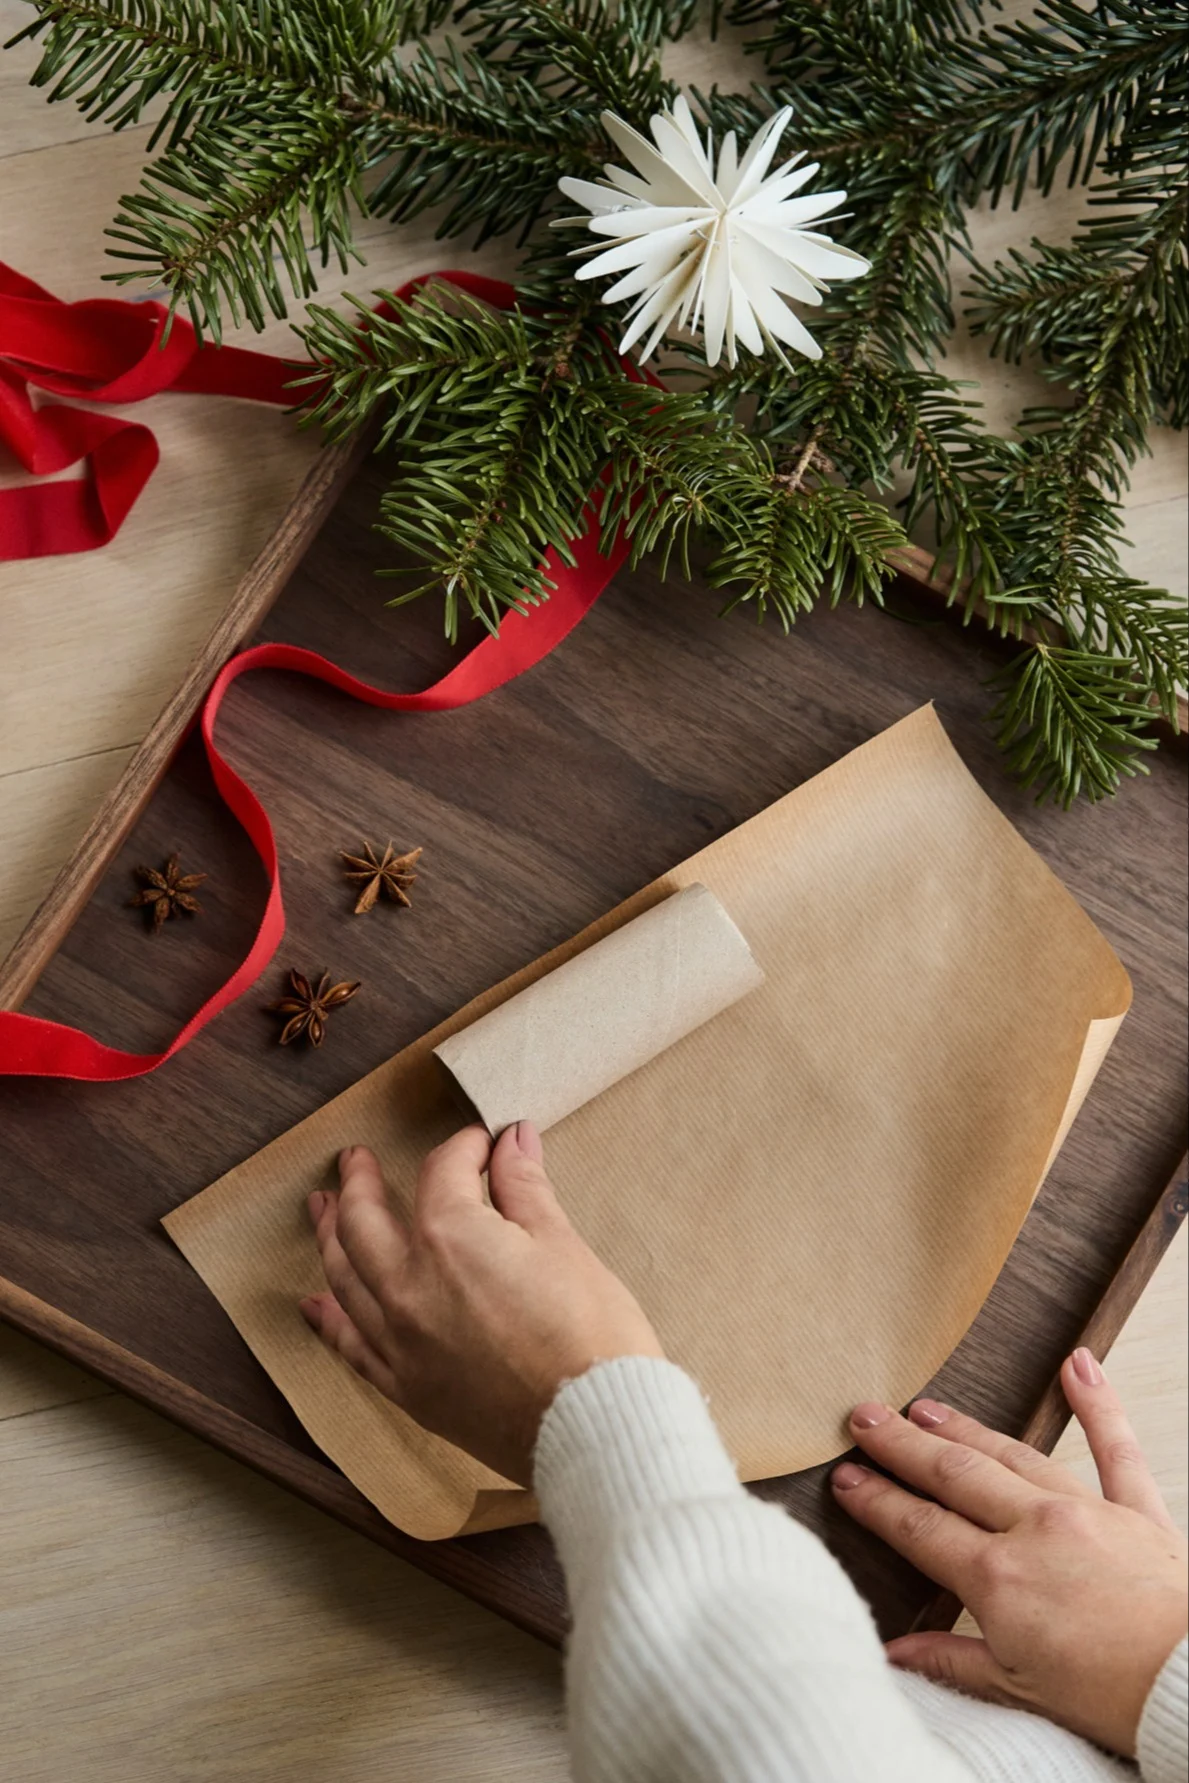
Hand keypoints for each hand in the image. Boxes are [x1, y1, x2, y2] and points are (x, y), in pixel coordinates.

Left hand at [299, 1122, 662, 1485]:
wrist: (593, 1426)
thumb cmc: (590, 1336)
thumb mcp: (563, 1245)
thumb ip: (525, 1189)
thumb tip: (512, 1140)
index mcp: (451, 1236)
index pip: (443, 1172)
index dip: (465, 1148)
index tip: (484, 1144)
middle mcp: (409, 1285)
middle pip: (364, 1220)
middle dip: (359, 1182)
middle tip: (354, 1160)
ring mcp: (400, 1341)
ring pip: (344, 1278)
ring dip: (329, 1237)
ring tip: (322, 1211)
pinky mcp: (407, 1388)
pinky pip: (351, 1346)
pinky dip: (329, 1320)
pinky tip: (315, 1304)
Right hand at [831, 1350, 1187, 1756]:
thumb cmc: (1113, 1698)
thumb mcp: (1018, 1691)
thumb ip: (951, 1661)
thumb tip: (893, 1652)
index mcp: (998, 1578)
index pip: (919, 1527)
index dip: (877, 1500)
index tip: (845, 1477)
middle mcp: (1034, 1530)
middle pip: (953, 1475)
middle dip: (903, 1444)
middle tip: (864, 1417)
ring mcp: (1086, 1512)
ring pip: (1012, 1454)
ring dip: (964, 1428)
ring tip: (927, 1407)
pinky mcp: (1138, 1512)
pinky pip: (1115, 1449)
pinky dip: (1098, 1404)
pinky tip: (1079, 1365)